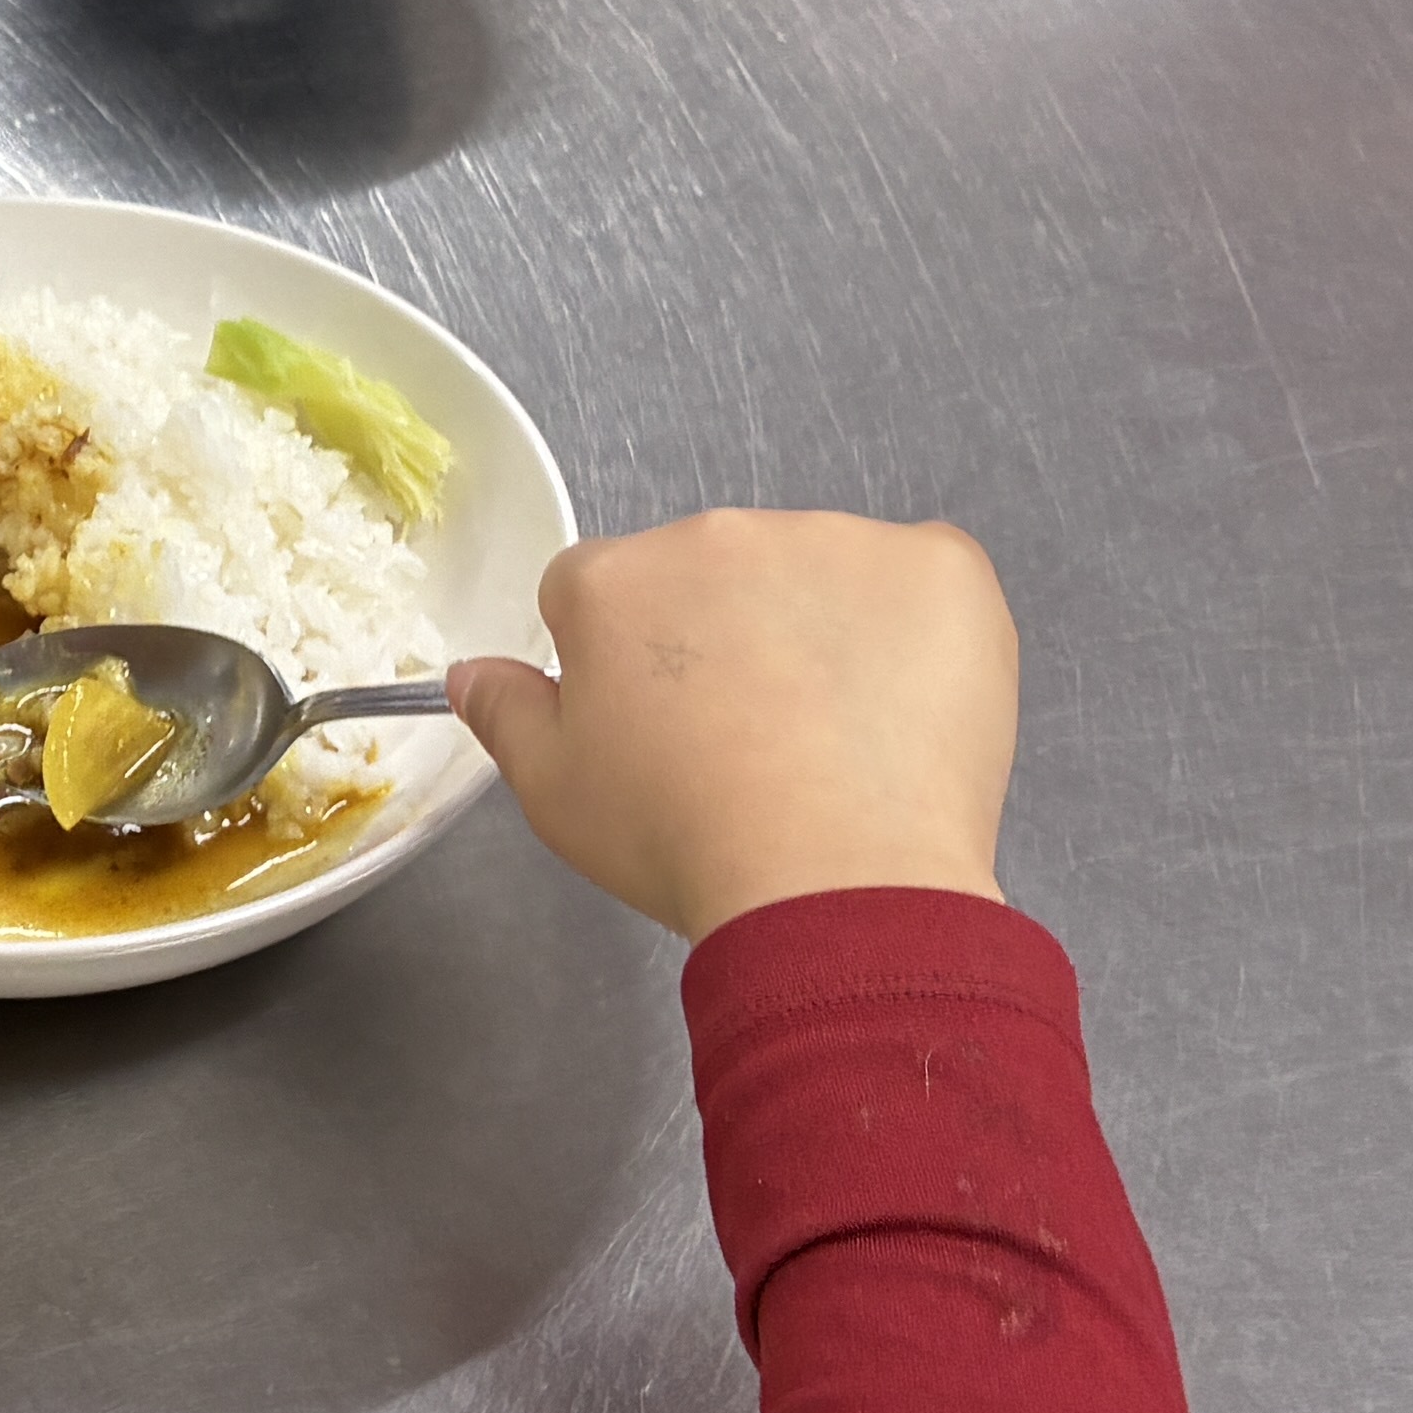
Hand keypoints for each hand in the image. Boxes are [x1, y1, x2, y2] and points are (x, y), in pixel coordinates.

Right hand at [448, 510, 1016, 943]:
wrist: (834, 878)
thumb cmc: (681, 839)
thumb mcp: (555, 793)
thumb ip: (506, 714)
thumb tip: (473, 672)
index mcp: (613, 581)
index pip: (600, 593)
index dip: (629, 664)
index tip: (661, 733)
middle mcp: (717, 535)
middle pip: (713, 574)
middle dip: (727, 638)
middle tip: (751, 746)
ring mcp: (835, 541)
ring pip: (819, 575)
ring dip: (821, 632)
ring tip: (839, 745)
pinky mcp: (938, 565)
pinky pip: (922, 580)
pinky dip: (919, 632)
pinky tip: (909, 714)